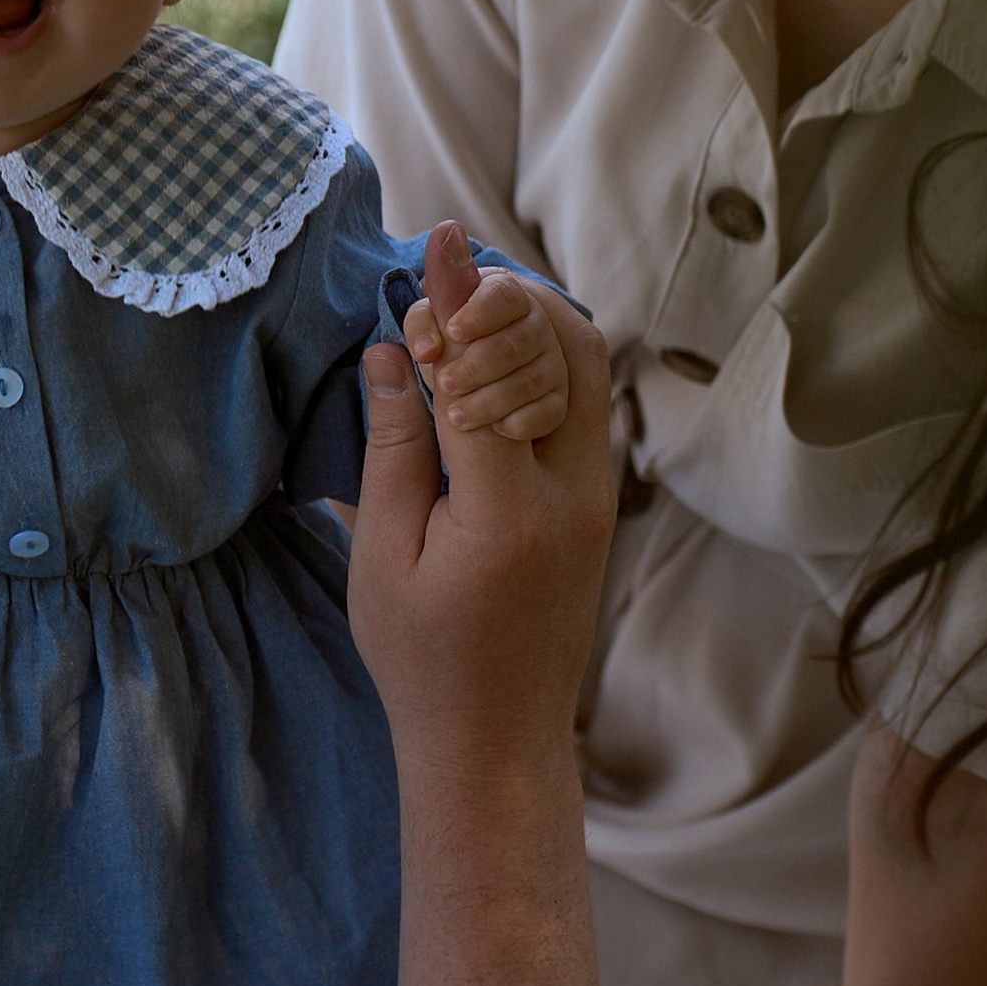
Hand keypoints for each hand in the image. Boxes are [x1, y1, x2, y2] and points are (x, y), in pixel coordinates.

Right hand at [346, 223, 611, 779]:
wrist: (496, 742)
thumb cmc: (423, 662)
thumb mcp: (384, 559)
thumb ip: (392, 450)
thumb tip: (390, 351)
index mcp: (507, 515)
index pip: (485, 375)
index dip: (455, 302)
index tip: (436, 243)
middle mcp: (572, 496)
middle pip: (562, 351)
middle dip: (503, 299)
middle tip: (443, 279)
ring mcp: (598, 499)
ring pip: (588, 369)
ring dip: (534, 321)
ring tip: (469, 304)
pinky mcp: (602, 504)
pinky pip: (585, 403)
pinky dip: (547, 360)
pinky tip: (494, 354)